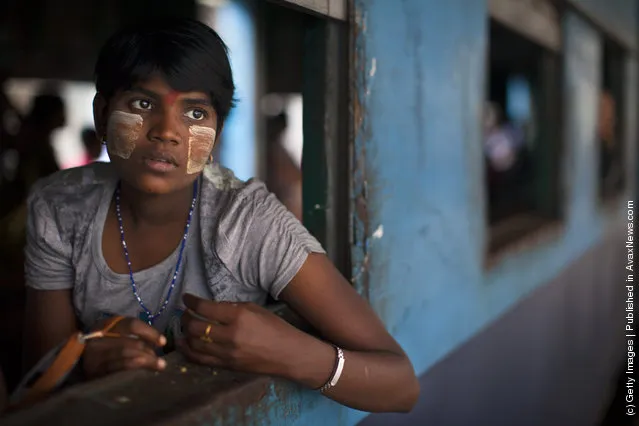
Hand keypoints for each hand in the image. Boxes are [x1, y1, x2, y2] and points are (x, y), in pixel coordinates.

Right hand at [82, 317, 166, 378]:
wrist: (78, 363)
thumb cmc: (106, 347)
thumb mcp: (117, 336)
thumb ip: (135, 337)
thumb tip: (159, 345)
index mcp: (106, 324)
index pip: (132, 325)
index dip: (150, 333)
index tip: (163, 342)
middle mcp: (98, 338)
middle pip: (130, 343)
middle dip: (149, 353)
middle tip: (161, 362)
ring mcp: (94, 355)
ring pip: (125, 356)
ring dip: (144, 362)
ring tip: (157, 367)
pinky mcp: (93, 371)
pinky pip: (116, 370)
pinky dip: (132, 371)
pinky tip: (141, 374)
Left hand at [178, 293, 303, 376]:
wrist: (288, 354)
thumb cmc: (275, 328)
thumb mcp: (255, 309)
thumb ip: (232, 307)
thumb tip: (212, 307)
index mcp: (239, 316)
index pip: (205, 308)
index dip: (191, 301)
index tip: (186, 298)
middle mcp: (230, 335)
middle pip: (195, 326)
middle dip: (185, 317)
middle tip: (184, 312)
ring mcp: (227, 353)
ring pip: (194, 344)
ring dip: (184, 334)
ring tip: (183, 327)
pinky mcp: (227, 366)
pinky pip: (200, 360)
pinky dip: (189, 352)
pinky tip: (184, 345)